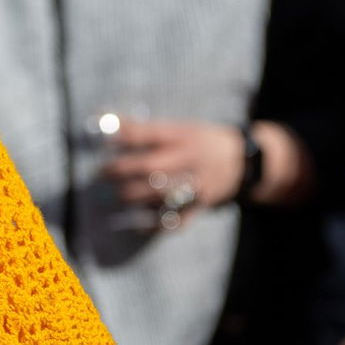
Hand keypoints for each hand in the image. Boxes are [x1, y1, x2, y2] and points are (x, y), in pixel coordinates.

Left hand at [102, 119, 245, 226]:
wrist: (244, 162)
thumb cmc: (201, 141)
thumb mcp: (181, 128)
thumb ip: (148, 129)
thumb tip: (105, 120)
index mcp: (183, 137)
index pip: (149, 134)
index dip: (124, 137)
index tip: (103, 141)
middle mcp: (190, 160)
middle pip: (151, 166)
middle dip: (122, 170)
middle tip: (101, 173)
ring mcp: (197, 184)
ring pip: (161, 194)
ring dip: (134, 196)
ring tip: (116, 196)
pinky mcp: (202, 205)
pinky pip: (178, 220)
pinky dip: (156, 224)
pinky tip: (136, 225)